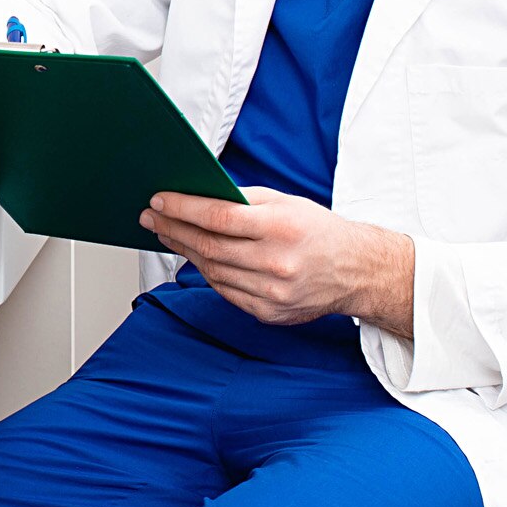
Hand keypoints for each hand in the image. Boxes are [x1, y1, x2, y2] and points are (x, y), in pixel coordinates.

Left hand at [140, 187, 414, 335]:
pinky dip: (206, 272)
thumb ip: (243, 199)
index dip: (183, 208)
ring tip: (166, 233)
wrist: (356, 271)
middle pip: (208, 246)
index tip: (158, 201)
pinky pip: (224, 291)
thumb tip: (197, 194)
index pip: (218, 217)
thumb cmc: (317, 231)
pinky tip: (194, 256)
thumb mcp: (285, 202)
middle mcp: (276, 263)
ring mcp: (271, 292)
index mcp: (281, 227)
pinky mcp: (268, 313)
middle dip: (172, 228)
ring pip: (212, 270)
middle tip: (150, 216)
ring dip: (183, 250)